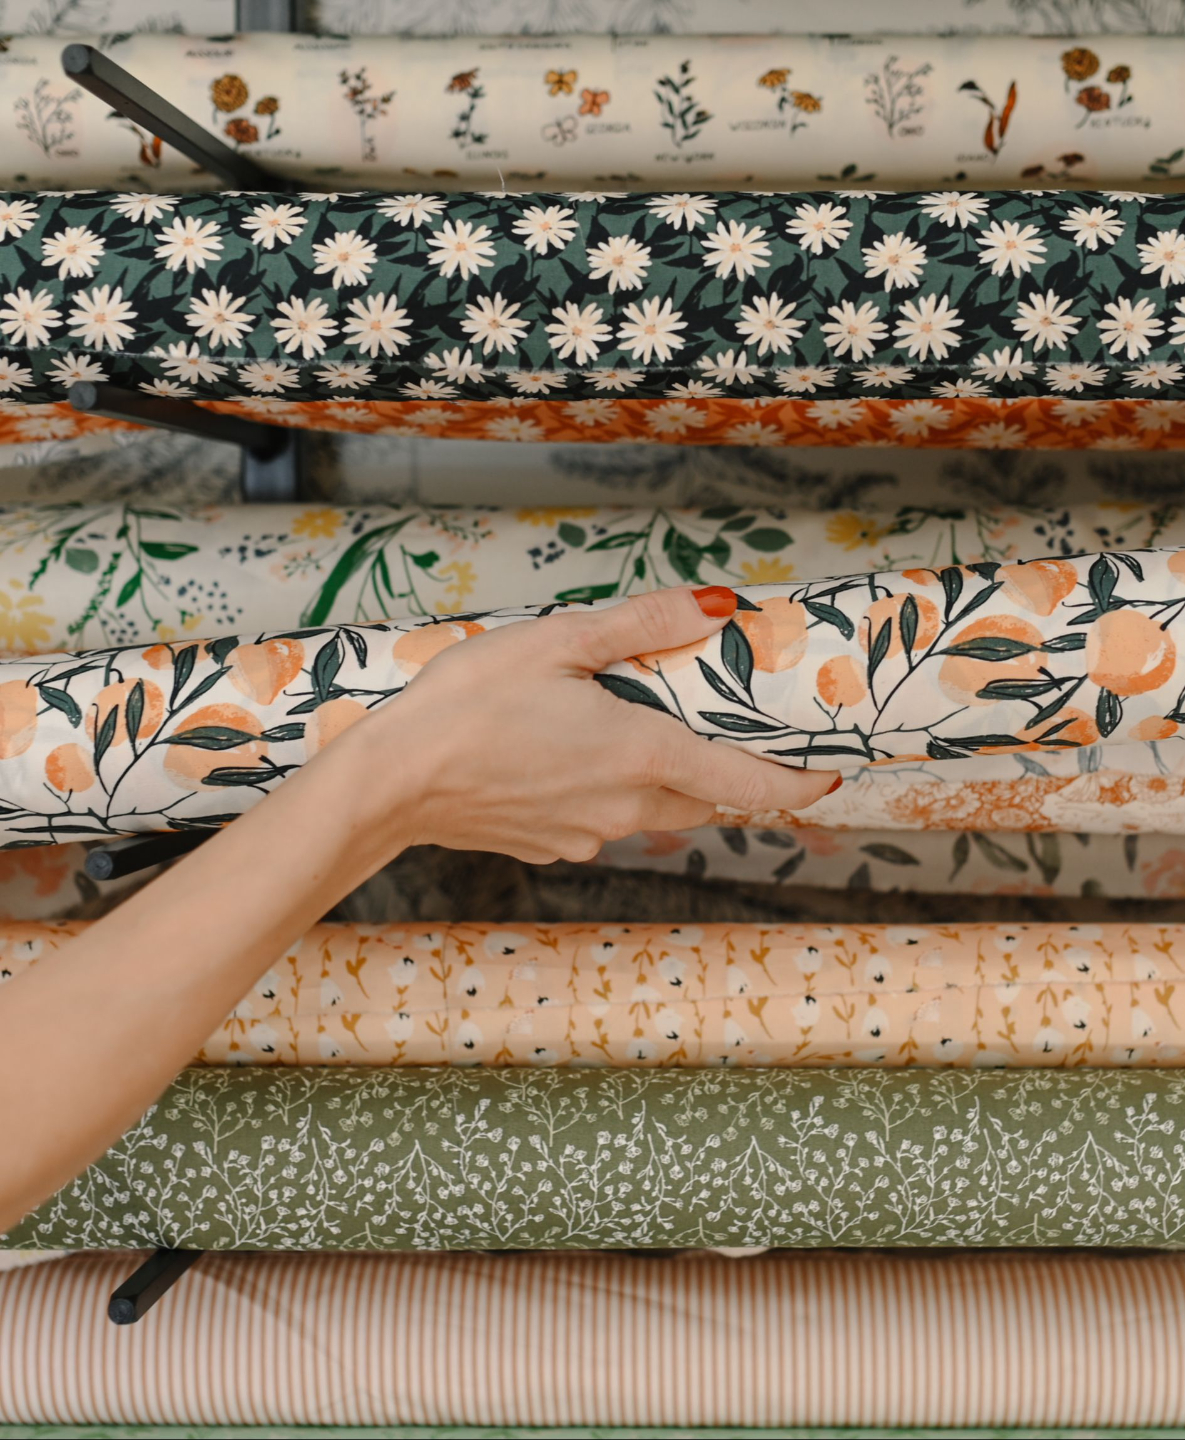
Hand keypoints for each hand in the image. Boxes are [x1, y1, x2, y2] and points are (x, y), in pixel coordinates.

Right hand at [352, 586, 840, 864]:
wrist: (389, 783)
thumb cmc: (466, 704)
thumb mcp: (556, 642)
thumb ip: (643, 624)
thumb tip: (715, 607)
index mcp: (640, 754)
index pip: (747, 783)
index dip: (797, 782)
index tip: (831, 773)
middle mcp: (625, 807)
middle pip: (704, 799)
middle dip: (725, 772)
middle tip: (720, 727)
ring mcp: (586, 834)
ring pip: (654, 812)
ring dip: (663, 780)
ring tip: (630, 730)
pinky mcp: (550, 846)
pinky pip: (601, 821)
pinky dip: (606, 792)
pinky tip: (564, 757)